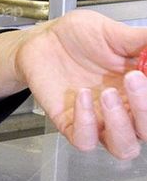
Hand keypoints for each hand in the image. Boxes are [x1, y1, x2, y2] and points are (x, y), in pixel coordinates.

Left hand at [14, 10, 146, 160]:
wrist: (44, 39)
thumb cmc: (79, 37)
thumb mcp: (114, 33)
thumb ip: (142, 41)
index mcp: (140, 91)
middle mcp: (123, 111)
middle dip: (144, 108)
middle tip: (134, 78)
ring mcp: (99, 120)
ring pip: (123, 147)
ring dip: (120, 124)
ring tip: (107, 93)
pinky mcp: (72, 124)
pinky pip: (85, 140)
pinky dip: (86, 123)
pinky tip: (81, 95)